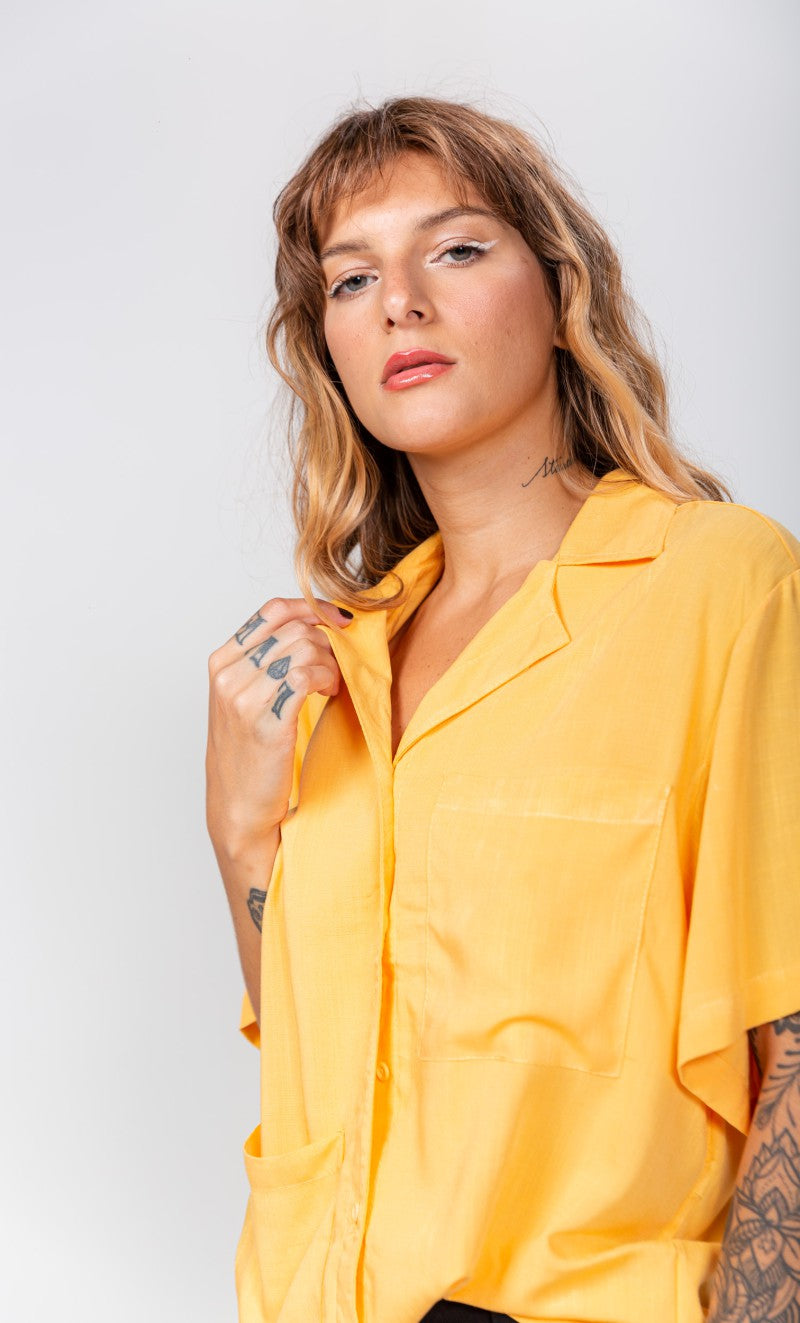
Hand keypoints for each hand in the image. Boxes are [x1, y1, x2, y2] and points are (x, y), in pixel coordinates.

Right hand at [205, 595, 352, 858]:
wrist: (239, 808)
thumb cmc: (250, 755)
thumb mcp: (247, 699)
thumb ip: (268, 662)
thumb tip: (315, 627)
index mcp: (221, 661)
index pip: (273, 611)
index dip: (313, 609)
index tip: (340, 619)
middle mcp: (228, 673)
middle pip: (294, 628)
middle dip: (327, 642)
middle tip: (338, 668)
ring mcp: (242, 696)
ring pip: (304, 648)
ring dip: (331, 663)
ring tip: (333, 685)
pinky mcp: (265, 719)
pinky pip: (306, 675)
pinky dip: (327, 678)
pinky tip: (331, 693)